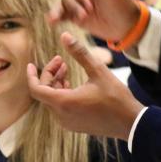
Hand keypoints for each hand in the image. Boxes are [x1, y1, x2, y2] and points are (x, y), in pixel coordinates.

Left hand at [27, 32, 142, 140]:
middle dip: (49, 74)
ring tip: (66, 68)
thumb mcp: (98, 70)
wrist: (130, 122)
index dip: (31, 76)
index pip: (36, 89)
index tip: (30, 64)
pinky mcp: (74, 125)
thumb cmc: (116, 97)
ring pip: (52, 100)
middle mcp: (61, 115)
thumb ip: (79, 53)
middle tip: (60, 60)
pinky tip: (72, 84)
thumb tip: (64, 35)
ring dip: (56, 84)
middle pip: (44, 92)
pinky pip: (59, 108)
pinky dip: (61, 94)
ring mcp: (67, 123)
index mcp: (64, 103)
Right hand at [51, 0, 140, 42]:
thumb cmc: (121, 2)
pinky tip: (51, 21)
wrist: (126, 25)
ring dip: (61, 11)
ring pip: (63, 4)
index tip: (90, 7)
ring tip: (56, 20)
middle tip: (86, 15)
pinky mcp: (74, 14)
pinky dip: (56, 16)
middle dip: (74, 6)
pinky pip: (62, 14)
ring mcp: (78, 1)